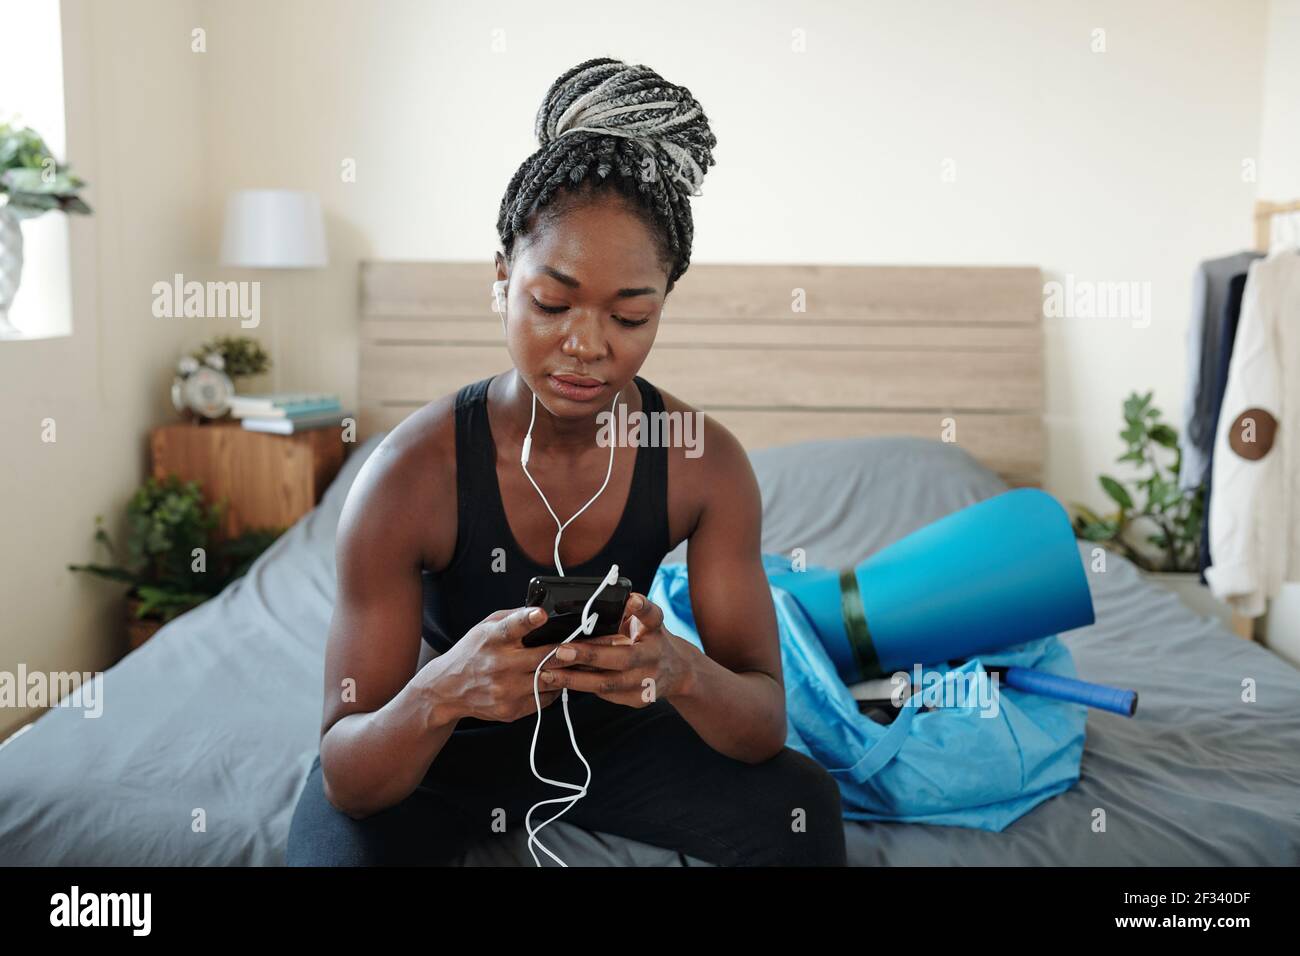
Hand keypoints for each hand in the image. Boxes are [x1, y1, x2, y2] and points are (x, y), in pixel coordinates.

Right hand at [432, 606, 583, 723]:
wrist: (447, 689)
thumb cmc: (473, 652)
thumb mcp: (485, 627)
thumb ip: (513, 618)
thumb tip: (544, 612)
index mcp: (492, 639)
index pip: (511, 627)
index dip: (527, 620)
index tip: (541, 615)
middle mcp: (499, 666)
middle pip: (544, 658)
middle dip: (571, 650)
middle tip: (594, 642)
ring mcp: (506, 691)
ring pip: (551, 680)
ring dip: (567, 671)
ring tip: (581, 662)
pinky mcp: (511, 711)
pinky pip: (546, 699)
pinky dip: (554, 688)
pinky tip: (556, 679)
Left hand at [536, 593, 695, 707]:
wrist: (676, 671)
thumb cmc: (648, 639)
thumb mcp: (642, 622)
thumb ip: (624, 612)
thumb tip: (588, 605)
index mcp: (655, 629)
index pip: (652, 615)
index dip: (641, 607)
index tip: (631, 599)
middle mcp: (654, 655)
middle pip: (622, 657)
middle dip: (589, 655)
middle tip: (560, 651)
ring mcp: (649, 681)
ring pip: (608, 683)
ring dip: (576, 679)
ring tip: (548, 673)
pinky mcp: (640, 699)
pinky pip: (606, 694)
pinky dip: (582, 688)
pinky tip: (561, 682)